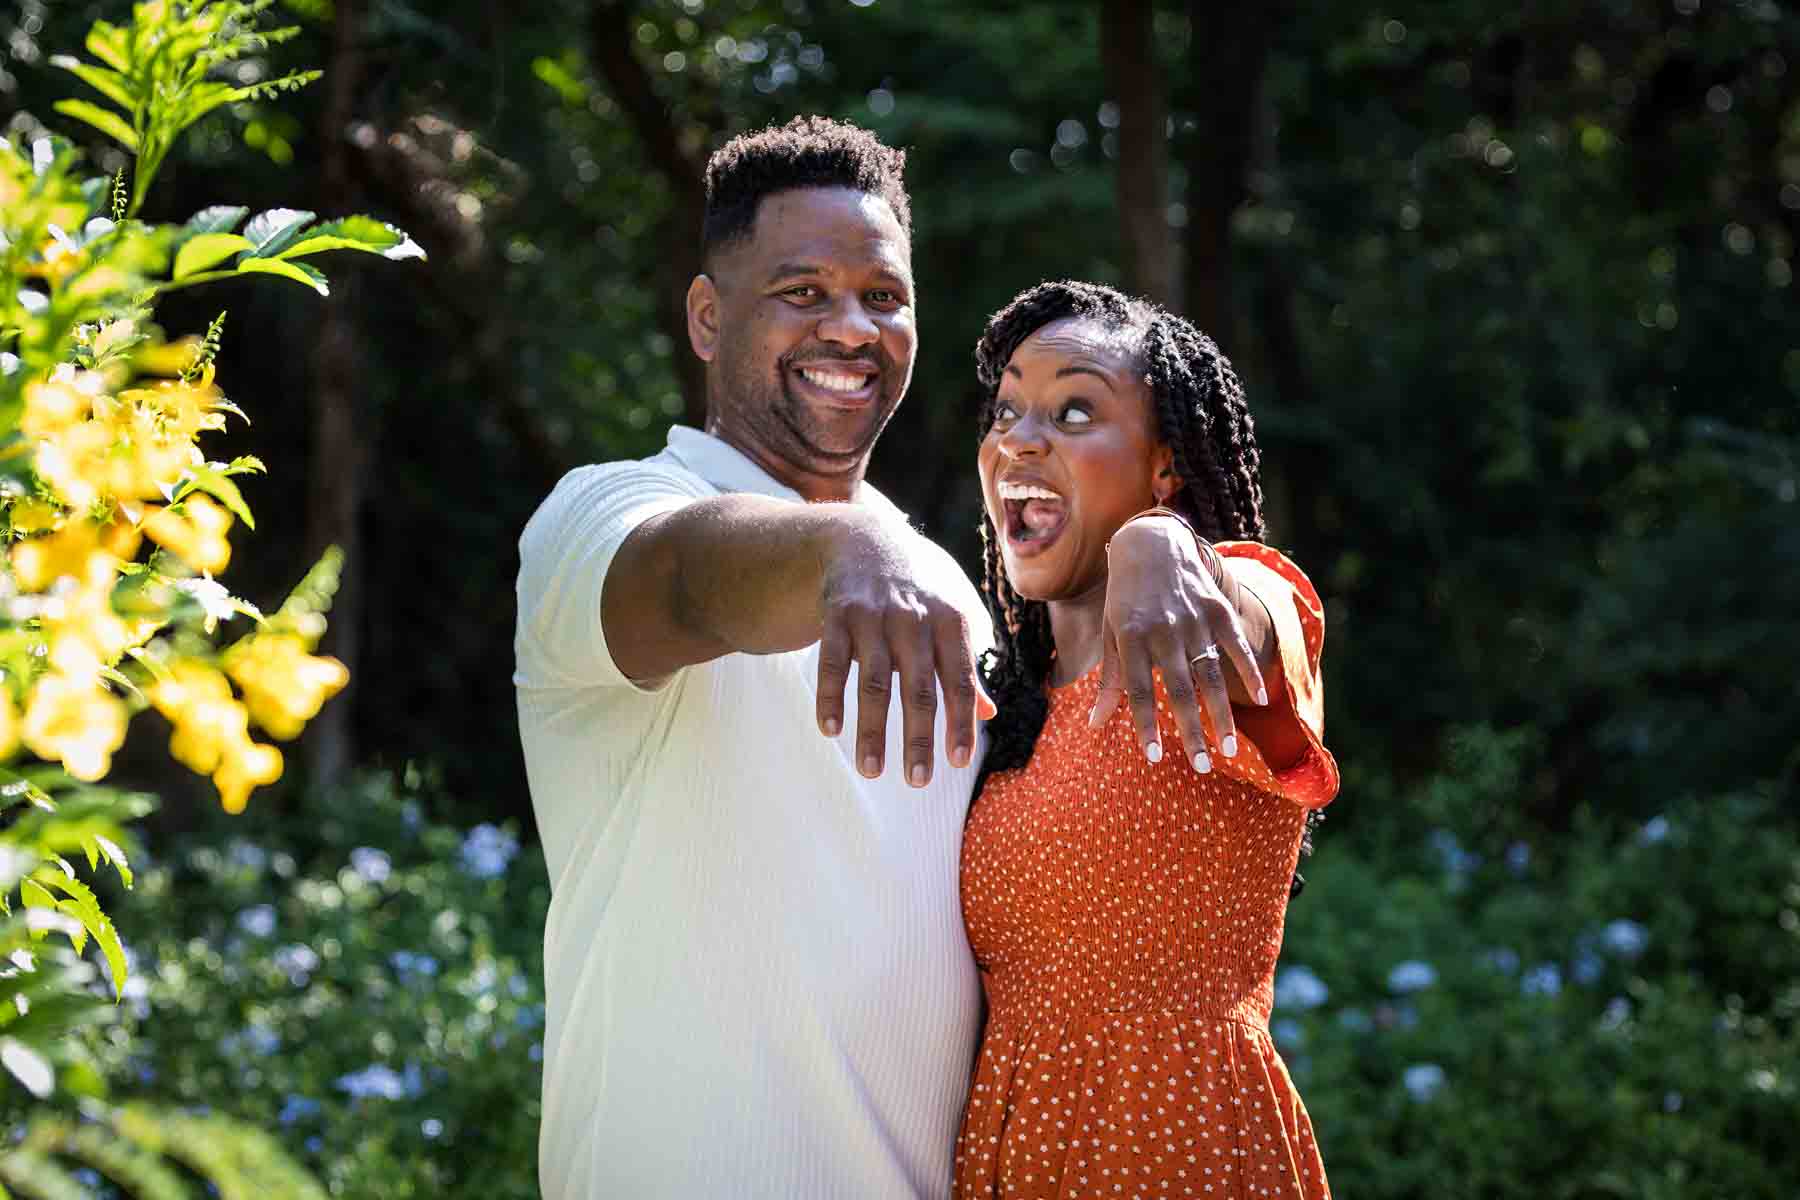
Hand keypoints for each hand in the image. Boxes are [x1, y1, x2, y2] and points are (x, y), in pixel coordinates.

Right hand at [814, 516, 996, 785]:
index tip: (959, 762)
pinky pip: (832, 662)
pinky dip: (830, 697)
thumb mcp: (950, 617)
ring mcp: (874, 616)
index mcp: (950, 621)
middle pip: (918, 688)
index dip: (960, 722)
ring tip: (872, 771)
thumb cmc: (919, 590)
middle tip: (918, 782)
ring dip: (872, 730)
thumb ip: (965, 665)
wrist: (866, 540)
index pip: (960, 680)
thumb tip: (988, 714)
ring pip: (874, 682)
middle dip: (918, 737)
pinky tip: (830, 730)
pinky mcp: (837, 614)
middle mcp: (914, 618)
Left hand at [1088, 514, 1267, 772]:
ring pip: (1211, 674)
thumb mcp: (1111, 635)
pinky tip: (1260, 700)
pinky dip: (1249, 671)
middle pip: (1180, 689)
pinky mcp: (1217, 609)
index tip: (1155, 758)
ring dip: (1222, 714)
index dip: (1146, 725)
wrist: (1150, 545)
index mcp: (1131, 638)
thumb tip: (1095, 725)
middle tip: (1202, 767)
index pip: (1139, 690)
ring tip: (1230, 749)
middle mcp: (1163, 630)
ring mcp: (1193, 619)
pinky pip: (1237, 645)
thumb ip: (1109, 681)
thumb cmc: (1125, 600)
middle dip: (1192, 731)